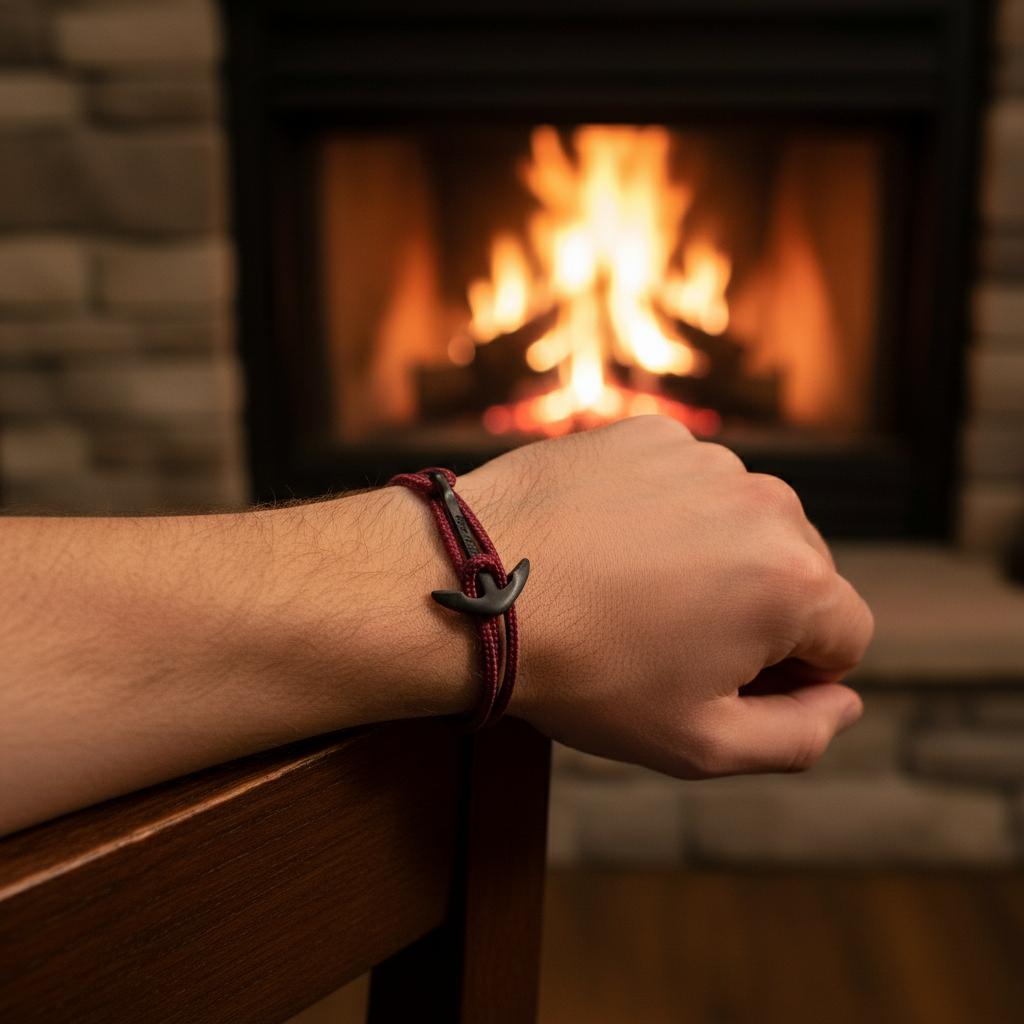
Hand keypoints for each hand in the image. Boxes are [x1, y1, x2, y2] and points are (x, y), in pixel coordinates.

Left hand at [458, 416, 873, 777]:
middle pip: (801, 572)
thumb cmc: (585, 672)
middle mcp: (765, 503)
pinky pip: (687, 484)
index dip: (795, 675)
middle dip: (757, 613)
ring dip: (712, 559)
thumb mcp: (700, 742)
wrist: (476, 587)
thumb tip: (844, 703)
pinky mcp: (650, 436)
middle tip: (671, 643)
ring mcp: (705, 459)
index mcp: (795, 581)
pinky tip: (609, 547)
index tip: (724, 682)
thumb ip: (798, 736)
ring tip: (633, 594)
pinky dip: (665, 514)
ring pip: (743, 523)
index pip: (845, 637)